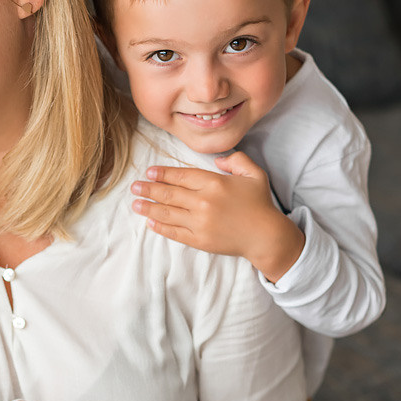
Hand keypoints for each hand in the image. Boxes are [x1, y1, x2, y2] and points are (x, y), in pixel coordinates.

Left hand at [131, 152, 304, 282]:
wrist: (266, 236)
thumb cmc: (260, 204)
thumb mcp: (254, 173)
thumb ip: (236, 160)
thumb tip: (217, 160)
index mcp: (214, 183)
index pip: (181, 176)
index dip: (162, 174)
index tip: (149, 172)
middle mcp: (204, 202)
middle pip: (169, 193)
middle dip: (148, 189)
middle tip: (134, 187)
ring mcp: (200, 223)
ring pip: (167, 213)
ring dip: (149, 208)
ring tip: (135, 203)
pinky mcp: (200, 240)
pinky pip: (175, 232)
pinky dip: (160, 227)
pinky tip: (150, 222)